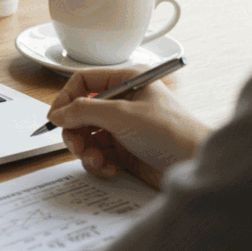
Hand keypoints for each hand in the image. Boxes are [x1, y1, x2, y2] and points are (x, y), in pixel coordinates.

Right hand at [47, 67, 209, 188]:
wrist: (195, 164)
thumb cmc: (171, 132)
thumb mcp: (122, 115)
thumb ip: (84, 111)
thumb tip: (58, 113)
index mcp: (127, 81)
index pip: (84, 82)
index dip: (66, 98)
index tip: (56, 118)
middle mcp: (124, 102)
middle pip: (81, 112)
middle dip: (76, 132)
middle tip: (77, 146)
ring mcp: (124, 127)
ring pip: (87, 136)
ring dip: (87, 150)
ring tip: (96, 160)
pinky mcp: (126, 150)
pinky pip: (98, 154)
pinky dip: (98, 163)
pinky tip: (110, 169)